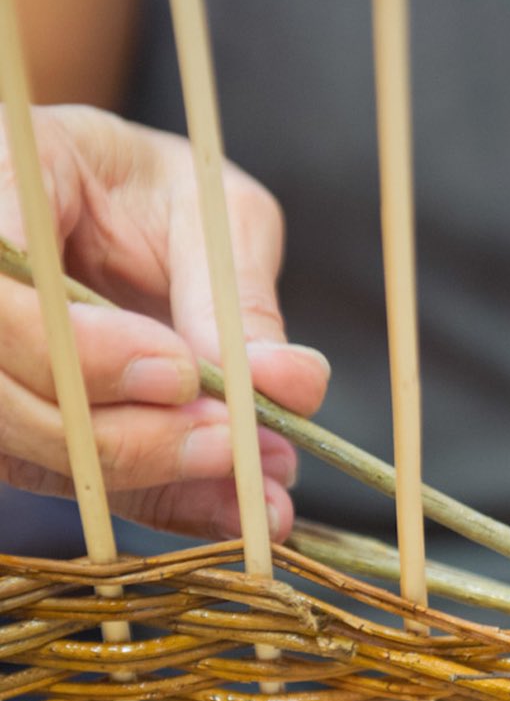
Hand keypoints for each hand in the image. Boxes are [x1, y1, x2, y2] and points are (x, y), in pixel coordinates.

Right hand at [0, 104, 328, 539]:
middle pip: (4, 398)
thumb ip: (239, 298)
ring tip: (264, 482)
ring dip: (157, 481)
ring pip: (32, 456)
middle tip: (237, 442)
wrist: (123, 211)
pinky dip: (168, 502)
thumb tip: (290, 386)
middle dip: (127, 437)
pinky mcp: (22, 428)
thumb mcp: (216, 216)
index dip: (80, 352)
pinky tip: (245, 506)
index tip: (180, 373)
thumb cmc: (162, 194)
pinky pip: (82, 484)